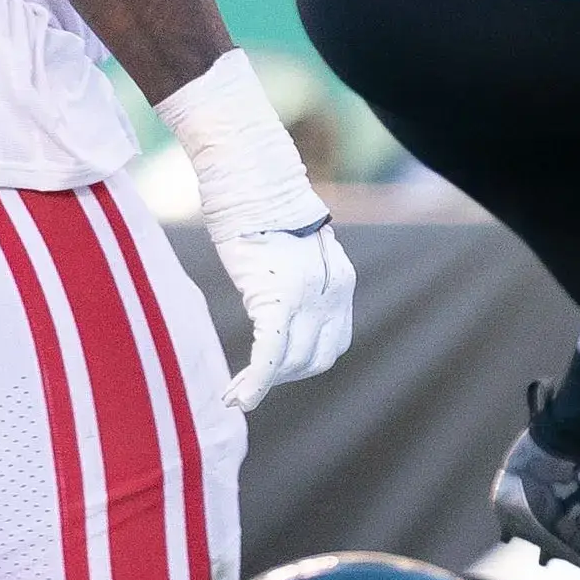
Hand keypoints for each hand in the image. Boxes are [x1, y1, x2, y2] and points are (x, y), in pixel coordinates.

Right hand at [209, 218, 355, 410]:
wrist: (255, 181)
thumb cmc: (264, 210)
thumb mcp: (296, 250)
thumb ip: (302, 280)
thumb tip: (287, 298)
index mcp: (340, 282)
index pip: (335, 343)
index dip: (306, 361)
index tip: (278, 367)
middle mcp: (332, 293)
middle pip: (317, 358)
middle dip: (286, 376)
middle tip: (253, 382)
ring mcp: (308, 298)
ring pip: (294, 362)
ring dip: (268, 381)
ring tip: (238, 390)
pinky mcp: (277, 298)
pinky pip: (271, 354)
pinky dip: (257, 381)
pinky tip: (240, 397)